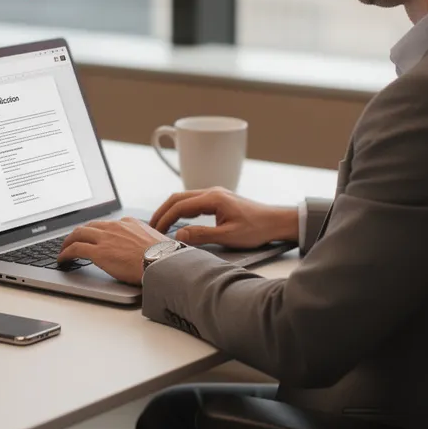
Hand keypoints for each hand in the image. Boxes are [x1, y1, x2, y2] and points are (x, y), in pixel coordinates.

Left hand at [57, 218, 168, 285]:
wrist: (162, 263)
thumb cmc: (163, 258)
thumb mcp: (155, 243)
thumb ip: (145, 243)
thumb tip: (147, 252)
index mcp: (129, 223)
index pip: (107, 224)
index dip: (97, 231)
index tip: (94, 237)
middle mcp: (115, 227)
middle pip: (90, 226)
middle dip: (79, 233)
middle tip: (73, 241)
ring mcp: (105, 238)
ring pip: (78, 234)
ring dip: (68, 242)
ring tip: (64, 249)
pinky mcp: (98, 252)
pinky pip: (75, 249)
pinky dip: (66, 252)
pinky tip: (62, 259)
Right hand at [150, 188, 297, 249]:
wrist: (276, 222)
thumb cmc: (256, 229)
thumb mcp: (228, 236)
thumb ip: (201, 235)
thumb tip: (178, 235)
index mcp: (213, 198)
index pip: (179, 206)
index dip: (164, 218)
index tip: (154, 230)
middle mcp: (212, 192)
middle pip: (178, 198)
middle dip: (162, 211)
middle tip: (151, 226)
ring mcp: (216, 194)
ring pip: (185, 198)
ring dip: (171, 210)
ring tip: (161, 224)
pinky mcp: (219, 200)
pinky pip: (194, 201)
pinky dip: (182, 210)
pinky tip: (179, 221)